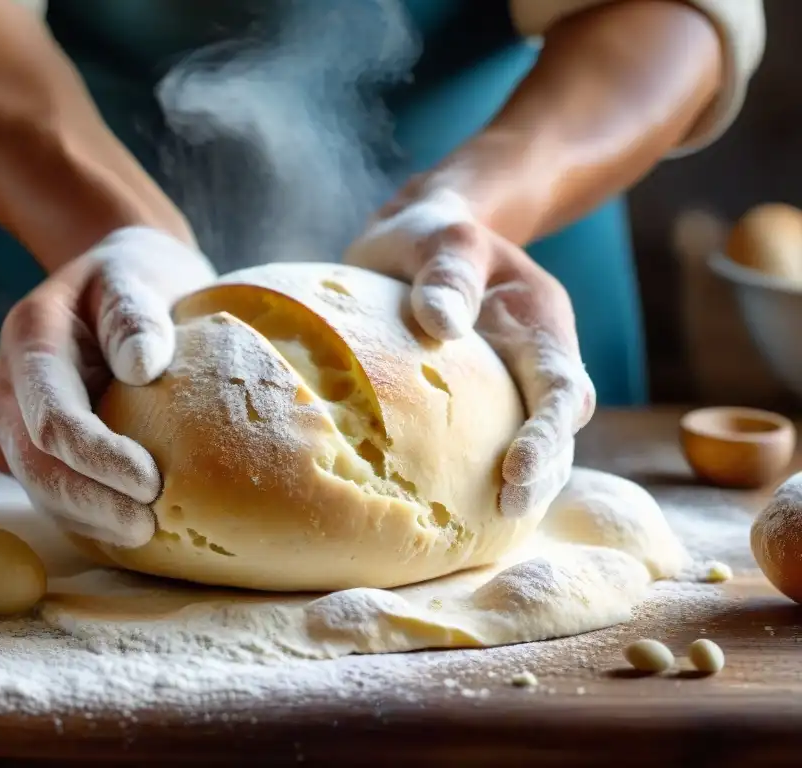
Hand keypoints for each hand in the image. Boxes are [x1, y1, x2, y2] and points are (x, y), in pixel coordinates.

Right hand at [0, 227, 216, 546]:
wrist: (117, 282)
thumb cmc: (131, 277)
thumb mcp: (134, 278)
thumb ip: (134, 316)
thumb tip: (142, 368)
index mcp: (29, 341)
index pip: (53, 417)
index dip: (97, 458)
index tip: (151, 483)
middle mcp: (10, 387)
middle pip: (36, 464)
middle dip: (91, 503)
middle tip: (150, 528)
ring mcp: (15, 420)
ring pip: (39, 486)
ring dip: (88, 518)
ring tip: (146, 536)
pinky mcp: (35, 444)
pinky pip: (53, 488)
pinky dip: (87, 514)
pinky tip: (126, 530)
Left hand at [344, 183, 595, 517]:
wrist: (423, 233)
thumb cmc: (433, 234)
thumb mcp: (440, 237)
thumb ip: (446, 271)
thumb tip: (442, 322)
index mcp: (539, 323)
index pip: (560, 389)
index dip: (546, 435)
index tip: (514, 474)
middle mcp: (534, 360)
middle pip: (558, 429)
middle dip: (540, 475)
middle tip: (503, 515)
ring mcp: (509, 382)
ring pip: (533, 443)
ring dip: (520, 484)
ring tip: (482, 528)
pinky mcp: (478, 399)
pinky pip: (489, 442)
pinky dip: (481, 475)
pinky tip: (453, 508)